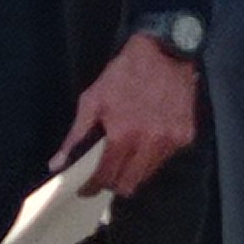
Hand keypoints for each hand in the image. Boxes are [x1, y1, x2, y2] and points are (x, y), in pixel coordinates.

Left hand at [64, 33, 198, 197]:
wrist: (164, 53)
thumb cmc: (122, 75)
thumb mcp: (92, 101)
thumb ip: (75, 137)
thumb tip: (56, 165)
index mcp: (123, 136)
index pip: (106, 176)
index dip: (92, 187)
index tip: (84, 189)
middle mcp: (149, 144)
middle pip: (129, 184)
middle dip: (113, 184)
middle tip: (104, 177)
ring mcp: (171, 142)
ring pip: (148, 174)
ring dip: (133, 172)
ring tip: (125, 157)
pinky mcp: (186, 137)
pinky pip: (165, 158)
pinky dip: (152, 156)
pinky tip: (146, 141)